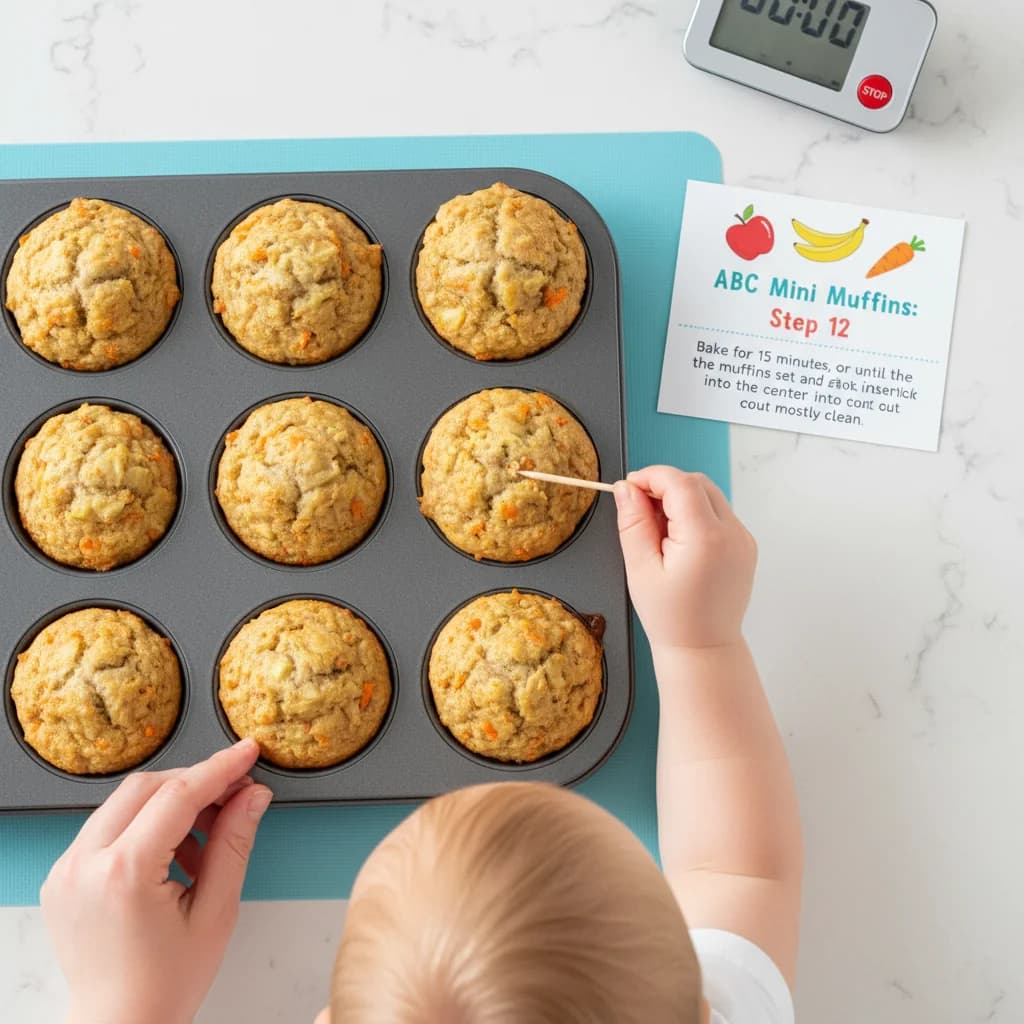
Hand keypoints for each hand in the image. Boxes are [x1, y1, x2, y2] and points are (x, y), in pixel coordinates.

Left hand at [42, 739, 271, 1023]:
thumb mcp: (216, 912)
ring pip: (125, 802)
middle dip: (195, 783)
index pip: (177, 796)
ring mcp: (66, 870)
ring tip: (206, 841)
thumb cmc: (166, 983)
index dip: (219, 768)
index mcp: (123, 874)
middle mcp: (83, 865)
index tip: (247, 751)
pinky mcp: (62, 876)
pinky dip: (145, 826)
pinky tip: (174, 855)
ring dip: (171, 805)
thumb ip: (234, 843)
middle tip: (236, 795)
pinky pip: (107, 827)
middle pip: (146, 788)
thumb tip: (254, 795)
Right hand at [614, 466, 755, 650]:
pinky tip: (678, 541)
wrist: (704, 648)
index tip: (629, 488)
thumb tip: (626, 488)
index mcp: (705, 538)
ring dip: (681, 499)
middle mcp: (732, 533)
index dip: (651, 477)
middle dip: (665, 486)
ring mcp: (743, 538)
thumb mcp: (640, 568)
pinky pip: (719, 513)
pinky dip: (696, 514)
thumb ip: (633, 522)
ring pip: (709, 495)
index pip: (680, 483)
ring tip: (659, 531)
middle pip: (697, 483)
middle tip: (640, 511)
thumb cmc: (670, 617)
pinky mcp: (745, 545)